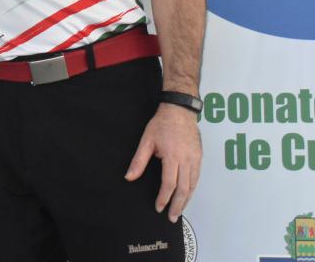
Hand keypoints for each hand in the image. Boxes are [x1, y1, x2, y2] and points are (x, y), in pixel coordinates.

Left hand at [125, 103, 201, 221]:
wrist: (179, 111)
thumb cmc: (161, 124)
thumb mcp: (146, 141)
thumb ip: (138, 161)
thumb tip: (129, 177)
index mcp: (172, 156)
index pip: (169, 183)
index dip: (164, 198)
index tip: (158, 207)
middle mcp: (186, 160)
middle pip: (183, 189)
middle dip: (177, 205)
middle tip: (172, 217)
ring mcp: (195, 159)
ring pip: (192, 185)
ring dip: (186, 200)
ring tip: (179, 211)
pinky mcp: (199, 158)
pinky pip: (197, 178)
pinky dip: (192, 190)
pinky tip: (187, 196)